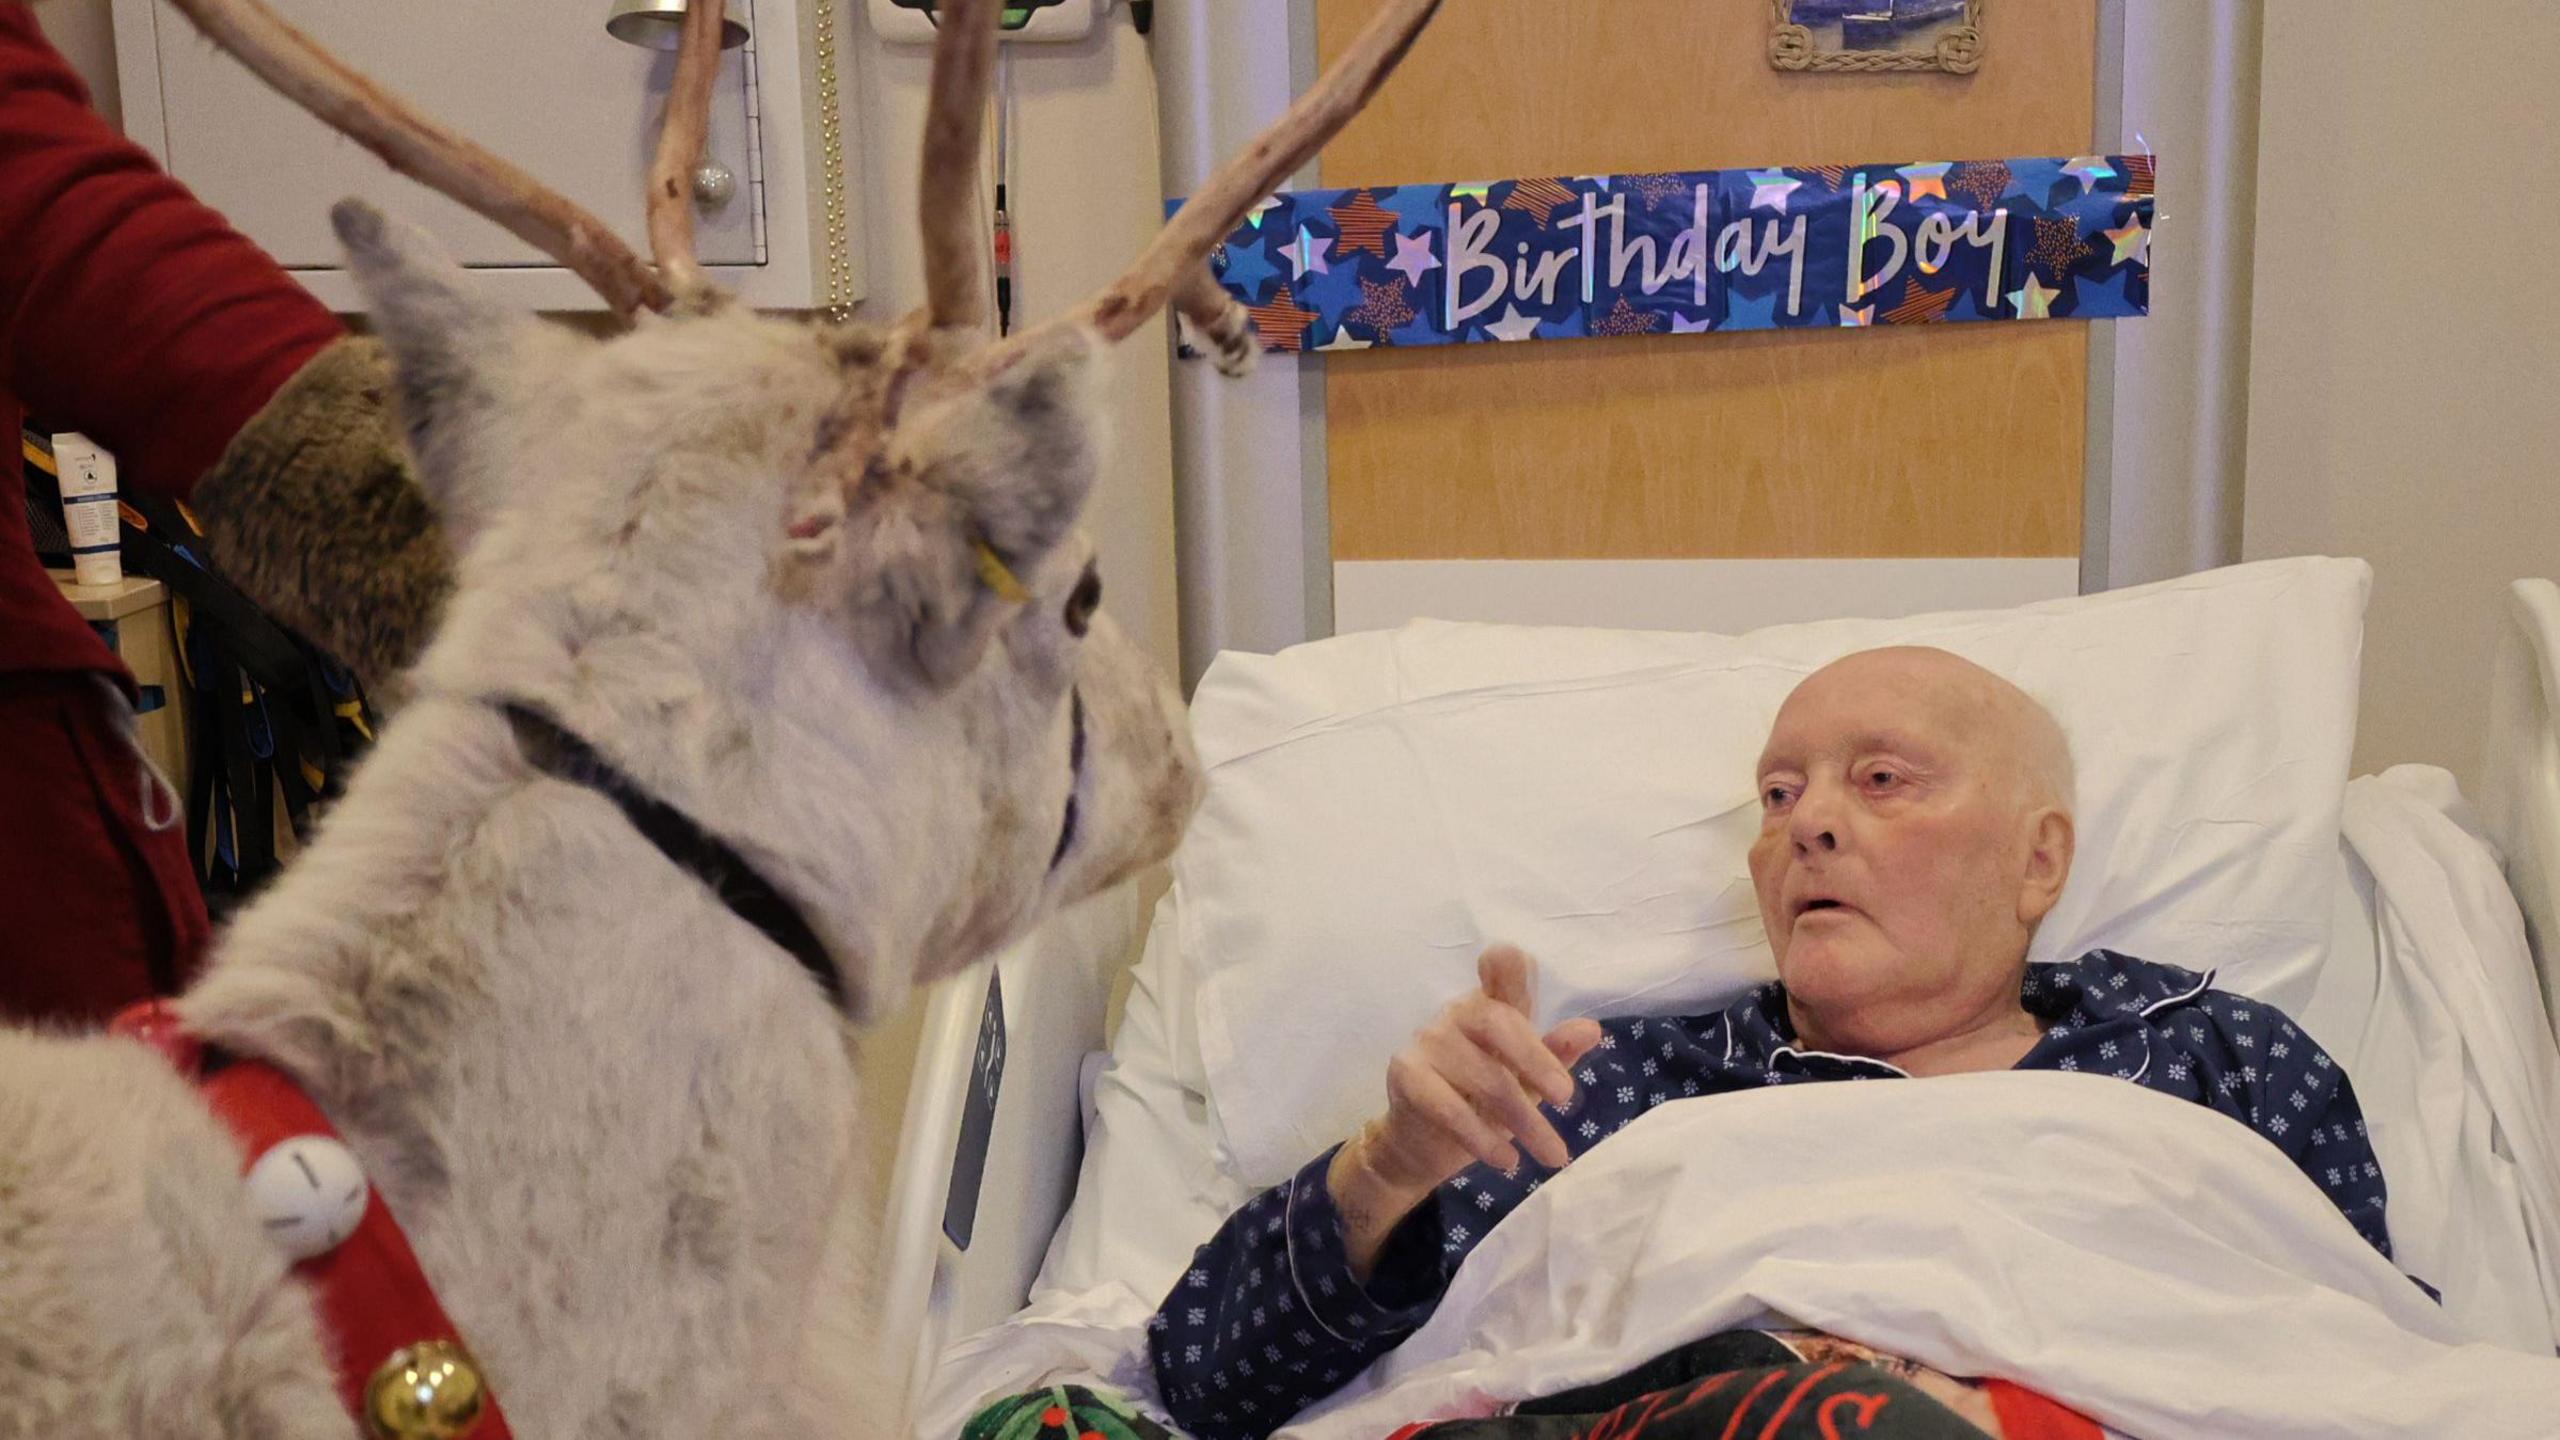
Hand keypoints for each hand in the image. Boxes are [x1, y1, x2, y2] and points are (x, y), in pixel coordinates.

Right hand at [1328, 945, 1604, 1275]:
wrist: (1424, 1147)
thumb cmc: (1481, 1104)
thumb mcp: (1526, 1082)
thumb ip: (1555, 1054)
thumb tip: (1591, 1030)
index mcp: (1489, 1006)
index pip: (1500, 972)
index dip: (1507, 964)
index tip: (1516, 960)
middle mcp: (1456, 1014)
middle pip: (1499, 1022)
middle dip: (1537, 1062)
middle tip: (1566, 1099)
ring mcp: (1427, 1041)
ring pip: (1485, 1077)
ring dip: (1525, 1121)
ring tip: (1553, 1155)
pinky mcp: (1407, 1075)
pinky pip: (1451, 1108)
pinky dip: (1484, 1138)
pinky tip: (1507, 1160)